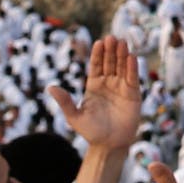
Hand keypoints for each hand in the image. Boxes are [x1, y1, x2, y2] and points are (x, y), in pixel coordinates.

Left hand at [49, 36, 142, 151]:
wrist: (108, 145)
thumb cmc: (90, 132)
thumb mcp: (74, 116)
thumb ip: (64, 101)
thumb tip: (50, 87)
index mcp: (93, 86)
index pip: (96, 65)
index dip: (97, 54)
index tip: (98, 42)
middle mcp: (108, 84)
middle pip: (110, 63)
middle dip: (111, 50)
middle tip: (112, 37)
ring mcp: (121, 88)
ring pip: (122, 67)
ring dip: (122, 55)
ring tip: (122, 42)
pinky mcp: (133, 95)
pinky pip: (132, 79)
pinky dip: (132, 68)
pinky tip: (132, 57)